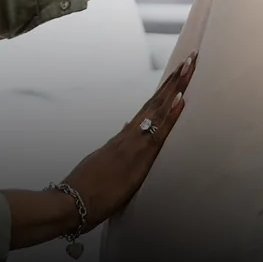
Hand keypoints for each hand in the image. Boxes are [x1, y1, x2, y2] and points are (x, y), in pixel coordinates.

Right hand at [62, 53, 195, 229]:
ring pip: (159, 110)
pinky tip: (182, 99)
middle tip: (191, 58)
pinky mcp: (137, 158)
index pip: (149, 108)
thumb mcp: (102, 160)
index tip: (178, 73)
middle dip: (175, 80)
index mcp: (124, 137)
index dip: (164, 90)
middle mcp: (130, 135)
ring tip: (190, 67)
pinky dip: (170, 115)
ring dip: (176, 88)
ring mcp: (134, 144)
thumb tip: (126, 128)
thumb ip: (117, 143)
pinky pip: (158, 133)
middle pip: (157, 102)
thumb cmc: (86, 189)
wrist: (71, 203)